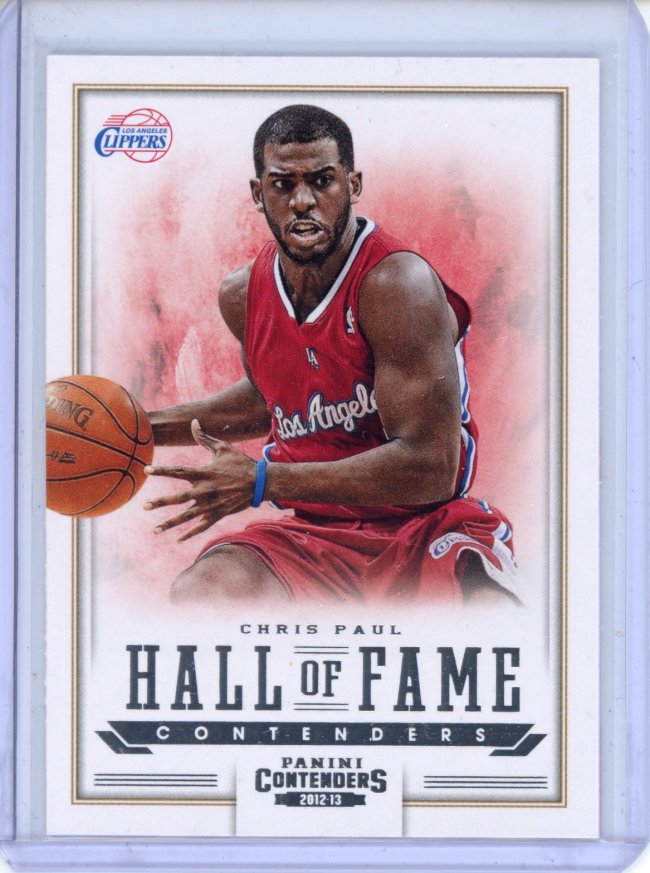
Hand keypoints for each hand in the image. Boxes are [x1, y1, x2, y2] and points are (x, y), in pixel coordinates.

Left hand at [143, 419, 256, 541]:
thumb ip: (204, 437)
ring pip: (187, 516)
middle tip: (145, 506)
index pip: (179, 471)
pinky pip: (202, 526)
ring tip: (155, 530)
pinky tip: (178, 539)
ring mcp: (212, 505)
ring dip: (170, 523)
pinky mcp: (218, 514)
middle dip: (161, 502)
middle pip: (179, 498)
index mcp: (205, 473)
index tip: (146, 470)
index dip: (162, 471)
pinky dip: (190, 534)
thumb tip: (193, 422)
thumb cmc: (240, 463)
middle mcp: (206, 490)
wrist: (260, 482)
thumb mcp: (222, 447)